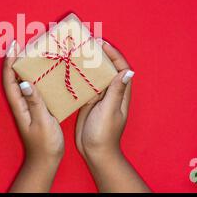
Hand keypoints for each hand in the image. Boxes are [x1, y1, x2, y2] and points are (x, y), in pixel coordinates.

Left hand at [3, 40, 63, 191]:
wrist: (46, 161)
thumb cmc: (45, 144)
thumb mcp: (42, 122)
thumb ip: (35, 102)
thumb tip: (24, 82)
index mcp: (20, 105)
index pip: (10, 79)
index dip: (10, 61)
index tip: (14, 44)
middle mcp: (21, 102)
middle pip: (14, 76)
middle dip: (17, 59)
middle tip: (25, 43)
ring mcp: (29, 105)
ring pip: (24, 80)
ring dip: (27, 66)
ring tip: (36, 52)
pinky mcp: (37, 108)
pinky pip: (35, 88)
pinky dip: (38, 77)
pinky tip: (48, 72)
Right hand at [75, 40, 149, 191]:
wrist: (95, 152)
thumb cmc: (105, 134)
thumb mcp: (110, 111)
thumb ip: (116, 91)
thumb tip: (127, 71)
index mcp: (120, 93)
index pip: (120, 68)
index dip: (113, 54)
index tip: (101, 44)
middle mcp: (111, 92)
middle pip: (107, 68)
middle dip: (99, 55)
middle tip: (86, 44)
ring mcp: (99, 96)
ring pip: (95, 75)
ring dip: (88, 64)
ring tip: (76, 52)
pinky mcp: (88, 101)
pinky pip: (85, 85)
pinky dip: (79, 77)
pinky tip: (68, 70)